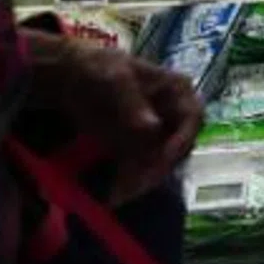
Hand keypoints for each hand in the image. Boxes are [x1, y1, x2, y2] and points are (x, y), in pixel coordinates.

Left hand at [28, 34, 204, 203]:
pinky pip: (140, 170)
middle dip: (158, 168)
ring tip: (119, 194)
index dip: (182, 139)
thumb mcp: (116, 79)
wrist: (70, 77)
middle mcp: (174, 115)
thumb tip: (152, 128)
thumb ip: (133, 103)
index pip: (193, 118)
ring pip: (160, 164)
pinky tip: (113, 195)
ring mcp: (157, 135)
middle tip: (135, 185)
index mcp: (178, 91)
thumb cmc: (100, 69)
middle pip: (178, 147)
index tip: (162, 158)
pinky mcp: (138, 150)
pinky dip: (129, 182)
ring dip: (142, 180)